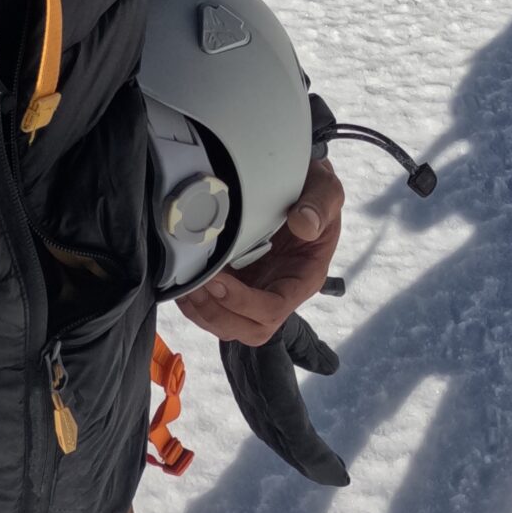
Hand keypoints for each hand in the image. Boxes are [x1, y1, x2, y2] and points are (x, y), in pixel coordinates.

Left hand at [175, 157, 343, 347]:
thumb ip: (319, 205)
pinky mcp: (239, 284)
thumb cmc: (313, 191)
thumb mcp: (325, 190)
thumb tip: (304, 225)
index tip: (218, 281)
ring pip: (230, 326)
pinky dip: (197, 304)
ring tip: (187, 286)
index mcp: (304, 278)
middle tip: (196, 287)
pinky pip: (218, 309)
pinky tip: (186, 284)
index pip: (274, 309)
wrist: (296, 183)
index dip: (243, 302)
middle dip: (218, 314)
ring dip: (203, 312)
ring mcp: (258, 291)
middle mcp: (280, 292)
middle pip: (251, 329)